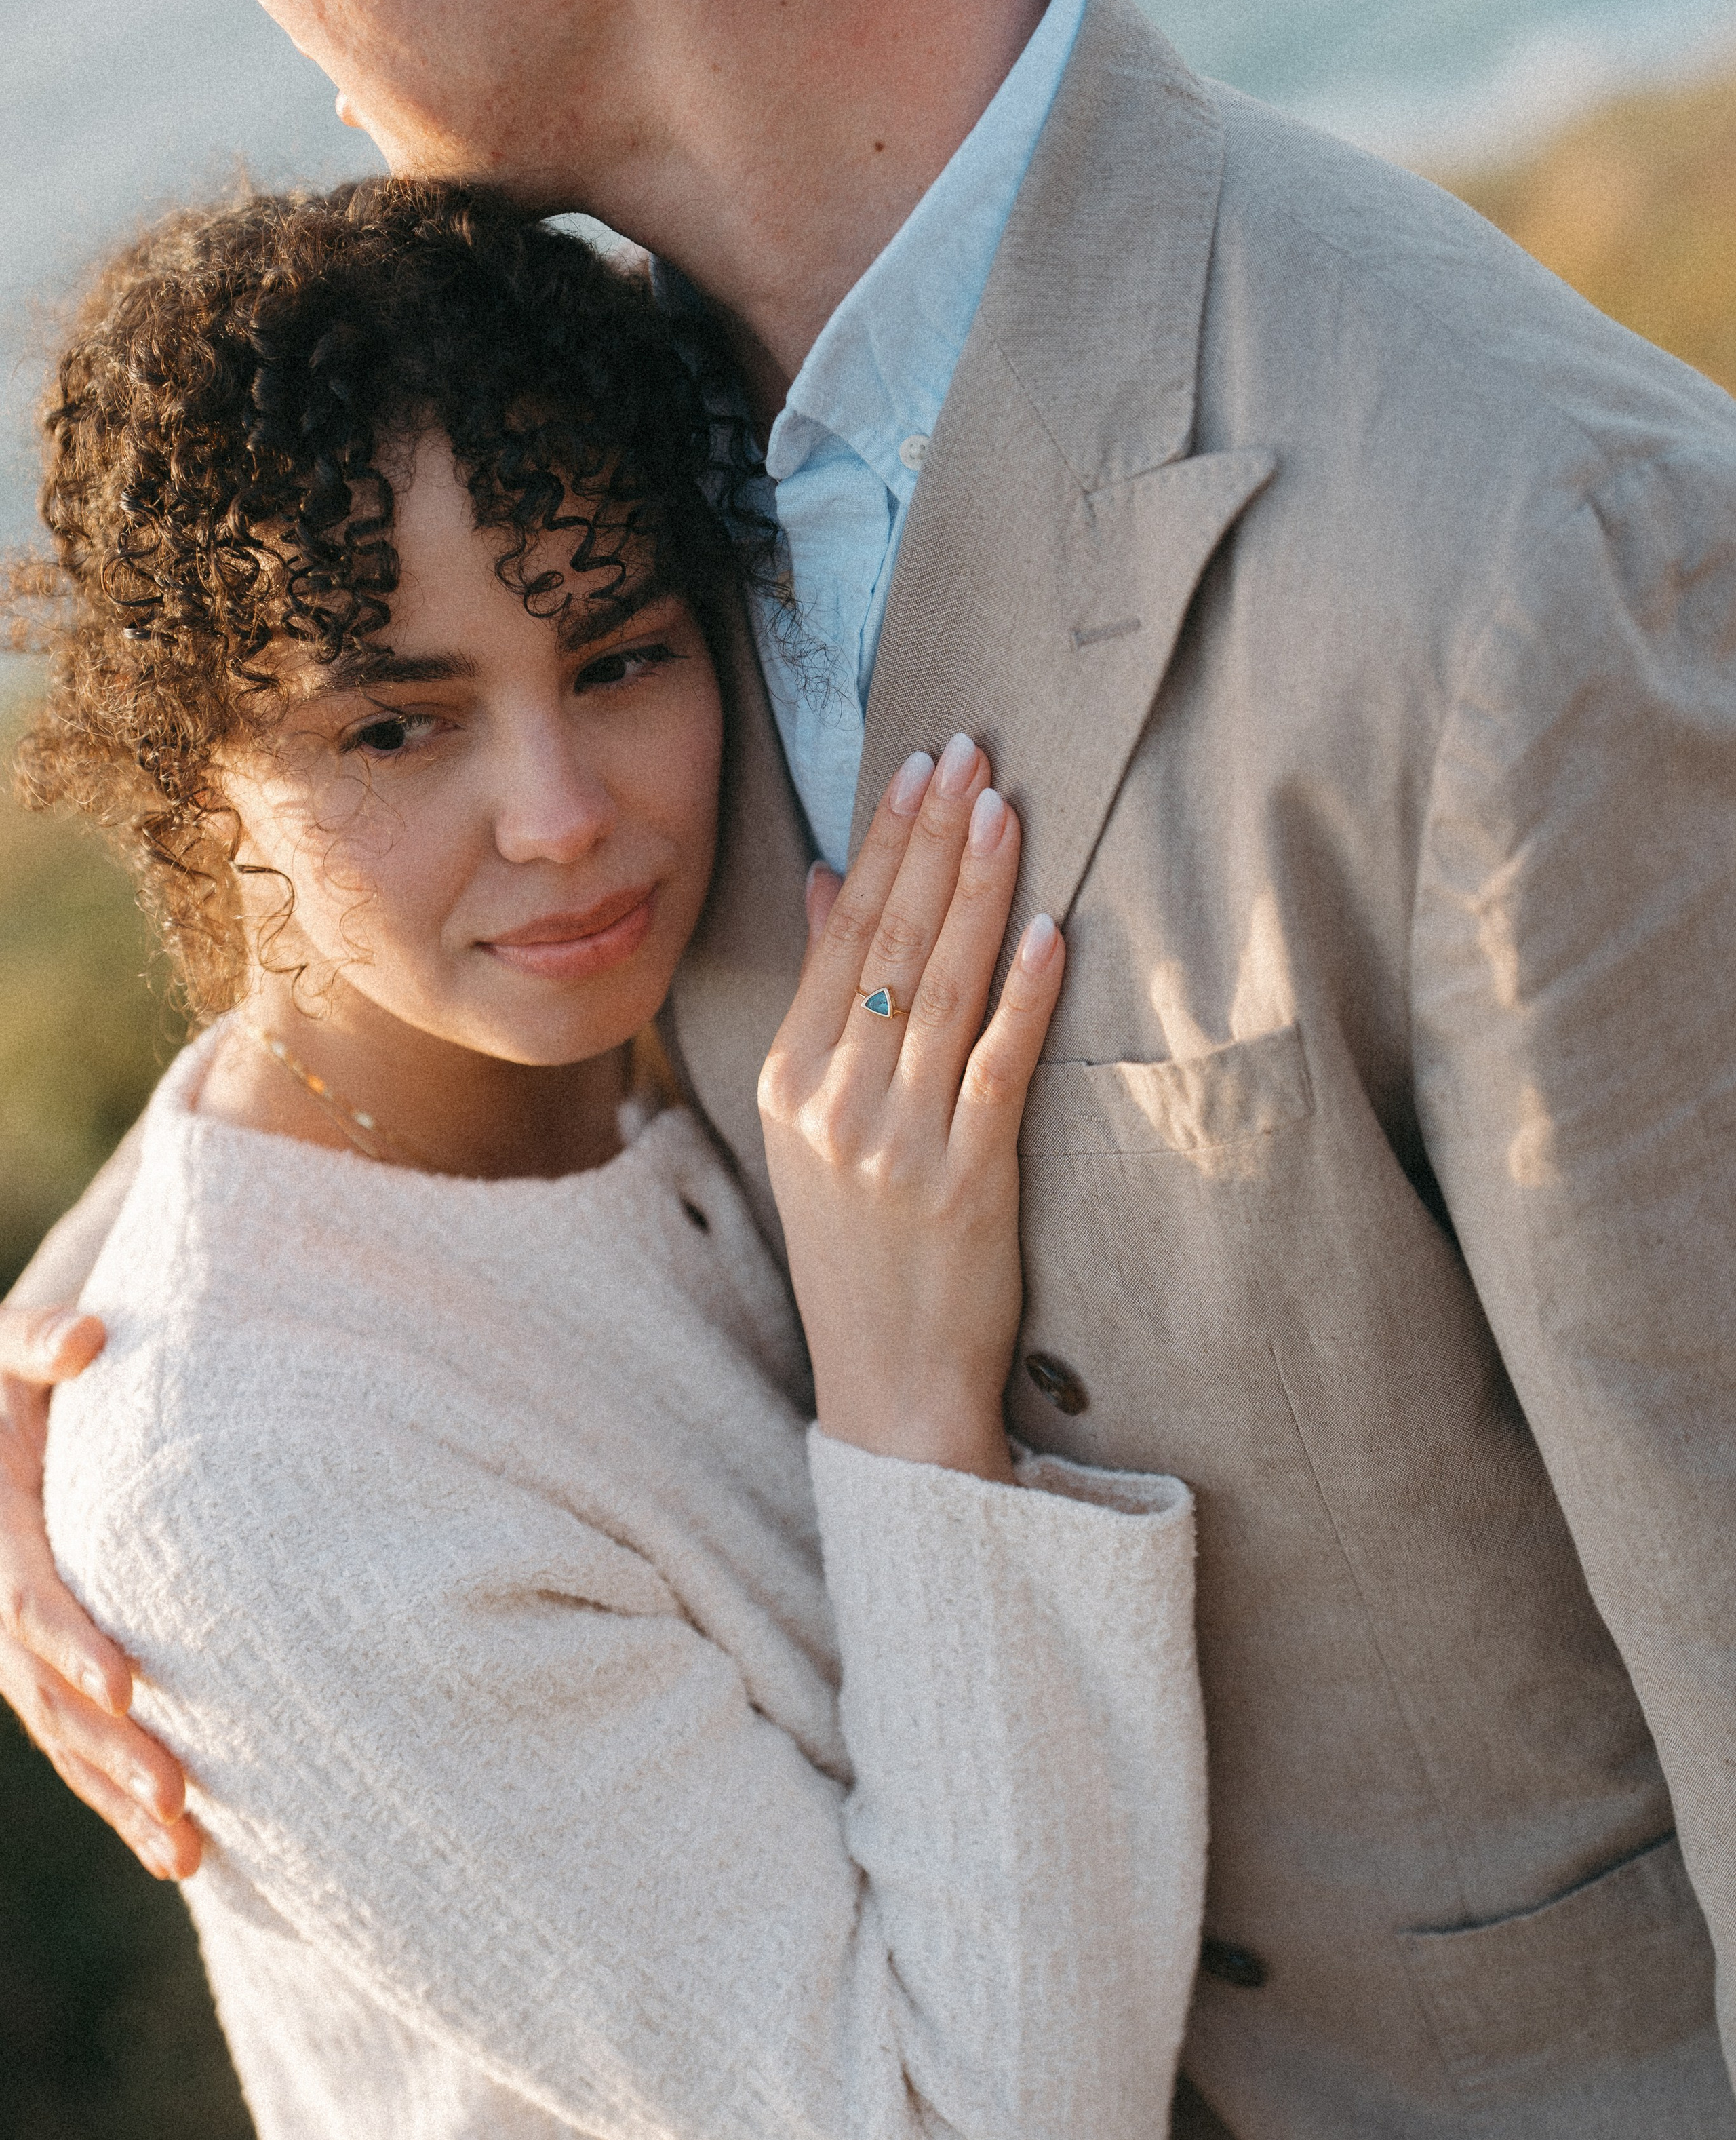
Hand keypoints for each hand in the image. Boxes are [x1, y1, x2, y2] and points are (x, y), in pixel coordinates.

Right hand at [0, 1302, 199, 1878]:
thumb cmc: (13, 1374)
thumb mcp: (4, 1350)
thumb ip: (39, 1340)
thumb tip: (89, 1337)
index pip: (27, 1601)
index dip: (72, 1643)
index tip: (129, 1687)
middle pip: (51, 1695)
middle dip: (111, 1751)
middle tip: (179, 1799)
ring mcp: (18, 1652)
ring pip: (67, 1741)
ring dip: (120, 1800)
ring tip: (187, 1851)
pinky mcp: (49, 1674)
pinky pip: (79, 1747)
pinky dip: (121, 1801)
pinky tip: (183, 1858)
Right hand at [759, 734, 1064, 1480]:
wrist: (888, 1386)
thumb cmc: (857, 1249)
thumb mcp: (809, 1123)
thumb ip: (825, 1001)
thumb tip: (835, 883)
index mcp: (789, 1083)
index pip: (842, 936)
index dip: (887, 844)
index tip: (920, 767)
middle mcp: (833, 1104)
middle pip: (890, 945)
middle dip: (934, 840)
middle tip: (971, 753)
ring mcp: (897, 1143)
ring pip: (943, 991)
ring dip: (979, 892)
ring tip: (1007, 808)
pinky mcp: (967, 1182)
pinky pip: (998, 1069)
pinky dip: (1023, 997)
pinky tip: (1048, 930)